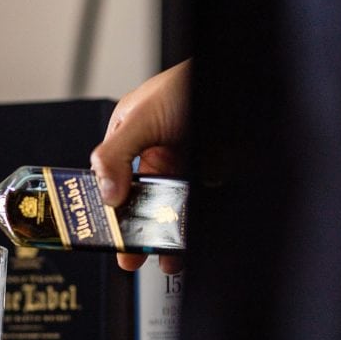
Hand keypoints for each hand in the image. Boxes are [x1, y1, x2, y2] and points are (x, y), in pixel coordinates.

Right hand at [90, 59, 189, 273]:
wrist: (236, 84)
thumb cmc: (189, 84)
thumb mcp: (141, 117)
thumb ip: (115, 154)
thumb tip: (104, 193)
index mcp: (129, 137)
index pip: (108, 181)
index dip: (104, 209)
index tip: (104, 234)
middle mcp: (153, 155)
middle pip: (137, 203)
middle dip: (133, 232)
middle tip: (131, 256)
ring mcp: (179, 169)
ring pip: (165, 212)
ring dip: (164, 236)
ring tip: (165, 255)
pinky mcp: (203, 180)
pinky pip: (191, 212)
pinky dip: (188, 230)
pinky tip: (186, 242)